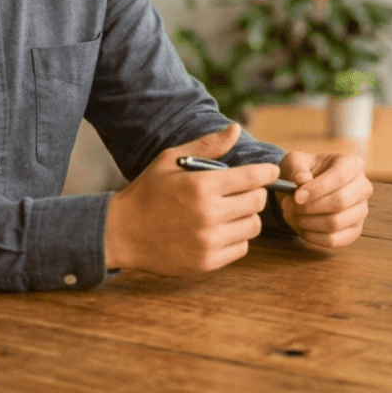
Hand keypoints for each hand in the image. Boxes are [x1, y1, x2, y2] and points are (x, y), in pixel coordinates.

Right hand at [103, 122, 279, 274]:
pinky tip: (220, 229)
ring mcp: (208, 242)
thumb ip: (207, 146)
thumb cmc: (148, 191)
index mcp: (201, 186)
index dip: (266, 172)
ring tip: (229, 210)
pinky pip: (241, 248)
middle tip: (242, 191)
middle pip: (257, 202)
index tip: (269, 171)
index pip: (253, 177)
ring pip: (252, 226)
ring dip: (246, 216)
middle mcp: (208, 215)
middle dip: (254, 193)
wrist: (121, 232)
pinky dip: (236, 238)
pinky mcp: (206, 263)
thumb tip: (236, 129)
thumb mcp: (171, 160)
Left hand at [279, 149, 371, 248]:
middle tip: (288, 206)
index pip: (340, 176)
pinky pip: (335, 240)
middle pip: (340, 202)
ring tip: (291, 215)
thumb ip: (296, 167)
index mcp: (352, 164)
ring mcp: (361, 210)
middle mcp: (363, 187)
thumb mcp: (295, 162)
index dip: (317, 188)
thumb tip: (302, 179)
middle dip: (310, 207)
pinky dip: (313, 236)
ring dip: (308, 222)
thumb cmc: (303, 171)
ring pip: (336, 223)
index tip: (296, 196)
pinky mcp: (354, 230)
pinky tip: (300, 227)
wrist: (307, 187)